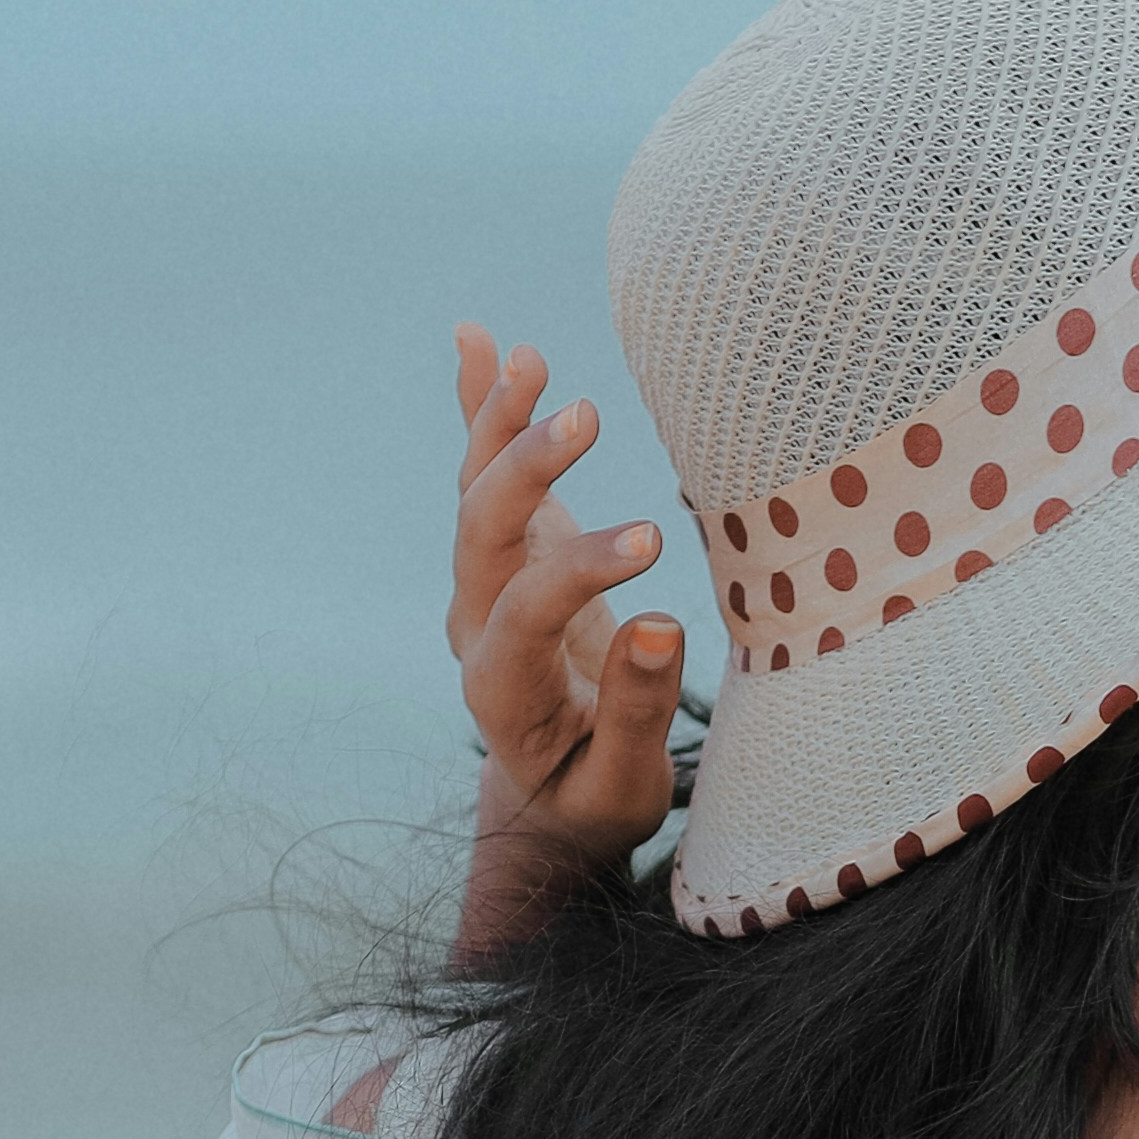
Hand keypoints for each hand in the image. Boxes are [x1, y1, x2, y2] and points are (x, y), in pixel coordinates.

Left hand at [446, 324, 686, 942]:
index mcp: (501, 693)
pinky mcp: (511, 553)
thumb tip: (661, 624)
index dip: (580, 571)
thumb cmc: (595, 796)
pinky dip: (481, 410)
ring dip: (498, 424)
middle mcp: (477, 628)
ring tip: (526, 358)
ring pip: (476, 494)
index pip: (526, 613)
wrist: (549, 798)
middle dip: (524, 470)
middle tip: (585, 417)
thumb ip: (636, 716)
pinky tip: (478, 341)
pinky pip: (488, 474)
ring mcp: (487, 584)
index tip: (651, 541)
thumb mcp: (622, 787)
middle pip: (480, 536)